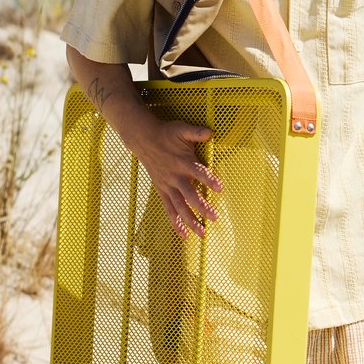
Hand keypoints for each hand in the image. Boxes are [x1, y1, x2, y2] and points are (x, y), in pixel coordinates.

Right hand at [129, 119, 223, 237]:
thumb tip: (210, 132)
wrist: (143, 139)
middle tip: (215, 218)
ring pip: (179, 207)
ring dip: (190, 221)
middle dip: (202, 207)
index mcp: (183, 162)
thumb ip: (196, 132)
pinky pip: (169, 209)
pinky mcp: (162, 191)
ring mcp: (167, 186)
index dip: (209, 180)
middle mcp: (175, 177)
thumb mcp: (181, 129)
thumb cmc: (166, 134)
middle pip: (189, 195)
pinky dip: (175, 222)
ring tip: (202, 233)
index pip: (198, 172)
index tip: (220, 188)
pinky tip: (185, 235)